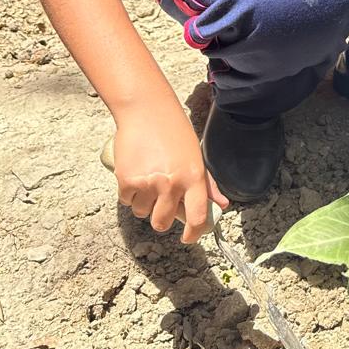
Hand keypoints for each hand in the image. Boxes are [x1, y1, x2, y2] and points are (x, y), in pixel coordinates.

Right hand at [113, 106, 227, 243]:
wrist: (146, 111)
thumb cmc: (174, 131)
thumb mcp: (196, 156)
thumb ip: (207, 184)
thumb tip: (221, 204)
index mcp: (193, 178)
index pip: (197, 217)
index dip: (194, 233)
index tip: (189, 238)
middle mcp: (171, 184)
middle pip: (163, 222)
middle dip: (162, 219)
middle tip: (162, 204)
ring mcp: (148, 183)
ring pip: (143, 213)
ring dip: (144, 203)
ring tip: (148, 179)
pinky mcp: (126, 180)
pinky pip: (127, 201)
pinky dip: (130, 193)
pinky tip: (136, 174)